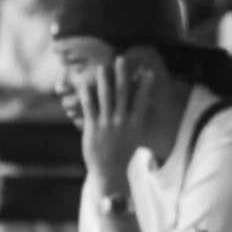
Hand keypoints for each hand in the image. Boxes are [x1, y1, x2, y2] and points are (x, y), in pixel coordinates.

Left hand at [78, 59, 152, 187]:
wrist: (110, 171)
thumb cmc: (123, 153)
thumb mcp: (135, 135)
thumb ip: (138, 118)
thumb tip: (147, 103)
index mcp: (134, 123)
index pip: (141, 100)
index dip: (145, 85)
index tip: (147, 70)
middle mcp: (122, 122)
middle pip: (123, 93)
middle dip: (122, 75)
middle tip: (121, 59)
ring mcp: (106, 124)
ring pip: (105, 97)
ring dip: (104, 80)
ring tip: (102, 67)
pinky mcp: (93, 128)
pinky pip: (89, 108)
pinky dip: (87, 95)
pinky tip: (84, 84)